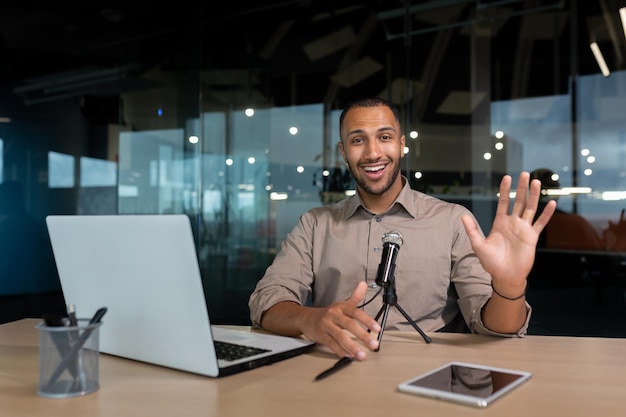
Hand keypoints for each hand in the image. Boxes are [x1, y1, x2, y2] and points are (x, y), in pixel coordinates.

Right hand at [299, 281, 379, 359]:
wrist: (307, 318)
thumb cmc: (329, 313)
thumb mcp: (342, 304)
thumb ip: (355, 297)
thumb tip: (364, 284)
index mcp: (341, 307)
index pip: (356, 312)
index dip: (367, 320)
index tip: (377, 329)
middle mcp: (333, 315)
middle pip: (349, 324)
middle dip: (363, 335)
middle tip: (374, 345)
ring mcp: (325, 325)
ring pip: (340, 336)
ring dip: (352, 347)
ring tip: (362, 355)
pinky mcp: (319, 335)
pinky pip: (331, 344)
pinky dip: (340, 351)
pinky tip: (348, 356)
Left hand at [461, 172, 555, 291]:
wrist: (504, 276)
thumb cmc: (490, 262)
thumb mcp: (478, 245)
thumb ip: (472, 230)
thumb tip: (463, 216)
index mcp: (499, 223)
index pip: (503, 202)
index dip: (504, 190)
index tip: (506, 177)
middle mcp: (512, 223)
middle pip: (518, 201)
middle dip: (520, 188)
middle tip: (524, 173)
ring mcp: (523, 229)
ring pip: (530, 208)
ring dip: (534, 195)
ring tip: (536, 182)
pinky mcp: (532, 237)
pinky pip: (541, 223)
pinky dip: (546, 213)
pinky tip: (551, 203)